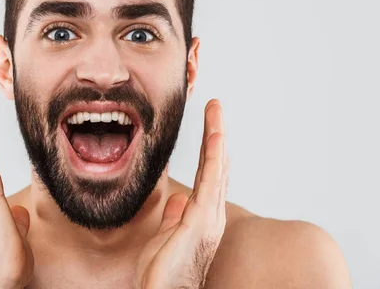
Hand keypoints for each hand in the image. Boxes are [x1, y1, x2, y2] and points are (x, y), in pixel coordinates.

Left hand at [133, 99, 229, 288]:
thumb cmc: (163, 274)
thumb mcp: (164, 238)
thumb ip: (173, 218)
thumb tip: (177, 200)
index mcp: (200, 216)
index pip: (208, 176)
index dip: (210, 150)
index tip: (211, 128)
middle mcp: (210, 214)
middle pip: (216, 166)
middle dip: (216, 135)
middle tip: (216, 108)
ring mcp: (208, 217)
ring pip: (216, 168)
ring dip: (216, 136)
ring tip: (216, 110)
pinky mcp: (201, 220)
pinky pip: (210, 181)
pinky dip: (214, 156)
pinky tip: (214, 137)